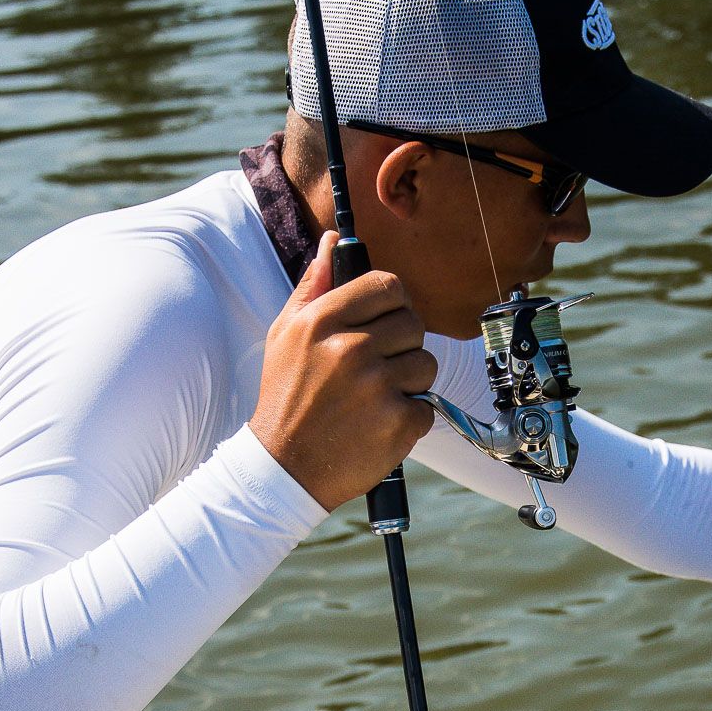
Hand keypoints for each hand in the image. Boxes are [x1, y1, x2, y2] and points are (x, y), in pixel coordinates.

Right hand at [248, 231, 438, 509]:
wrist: (284, 469)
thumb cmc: (286, 396)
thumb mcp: (285, 334)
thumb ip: (314, 285)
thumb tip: (334, 241)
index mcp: (322, 321)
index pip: (388, 285)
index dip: (394, 302)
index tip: (386, 320)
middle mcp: (351, 350)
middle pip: (413, 323)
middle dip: (402, 344)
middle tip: (377, 366)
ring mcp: (377, 388)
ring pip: (426, 364)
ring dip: (409, 382)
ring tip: (376, 397)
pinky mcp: (397, 424)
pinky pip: (427, 407)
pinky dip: (410, 419)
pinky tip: (379, 424)